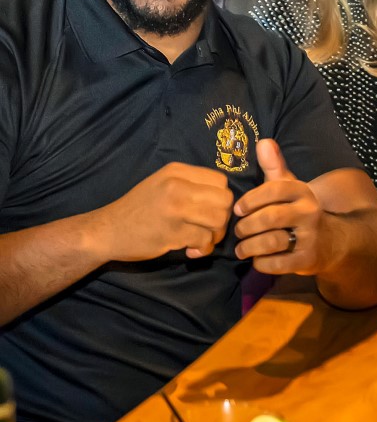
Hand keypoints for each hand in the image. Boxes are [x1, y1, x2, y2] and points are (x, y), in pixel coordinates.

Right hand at [97, 162, 233, 260]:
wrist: (107, 231)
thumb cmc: (139, 209)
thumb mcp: (163, 185)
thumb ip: (191, 186)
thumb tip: (225, 200)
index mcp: (176, 171)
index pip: (220, 181)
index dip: (221, 199)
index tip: (209, 211)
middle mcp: (177, 185)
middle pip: (225, 200)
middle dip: (222, 218)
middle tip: (208, 229)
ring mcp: (175, 208)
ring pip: (218, 220)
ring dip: (214, 236)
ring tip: (199, 240)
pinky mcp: (173, 231)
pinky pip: (205, 241)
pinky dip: (202, 249)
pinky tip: (189, 250)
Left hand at [234, 139, 330, 274]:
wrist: (333, 242)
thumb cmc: (300, 212)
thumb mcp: (291, 188)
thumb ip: (274, 167)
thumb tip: (263, 142)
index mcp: (303, 192)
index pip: (274, 189)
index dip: (251, 200)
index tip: (238, 210)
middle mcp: (310, 212)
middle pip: (270, 218)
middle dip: (247, 226)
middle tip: (238, 232)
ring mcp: (311, 237)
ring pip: (272, 241)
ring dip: (250, 247)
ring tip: (241, 249)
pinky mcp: (309, 260)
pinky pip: (278, 263)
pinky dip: (261, 263)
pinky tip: (257, 260)